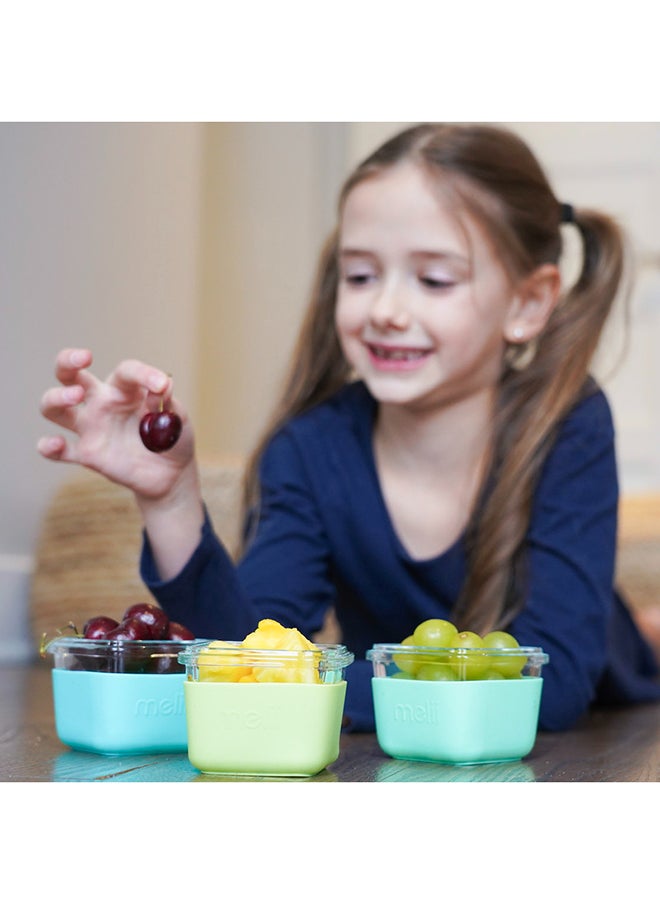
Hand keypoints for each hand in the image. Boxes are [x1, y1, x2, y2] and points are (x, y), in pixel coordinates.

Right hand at [37, 348, 194, 499]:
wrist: (171, 474)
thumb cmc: (173, 438)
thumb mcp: (178, 419)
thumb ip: (168, 403)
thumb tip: (163, 386)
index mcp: (126, 390)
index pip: (125, 372)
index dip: (143, 374)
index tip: (162, 386)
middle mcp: (102, 403)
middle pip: (71, 375)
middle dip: (67, 361)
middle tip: (82, 359)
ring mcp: (91, 428)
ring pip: (54, 408)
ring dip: (56, 398)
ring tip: (75, 397)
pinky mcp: (87, 454)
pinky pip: (58, 451)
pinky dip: (49, 447)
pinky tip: (55, 444)